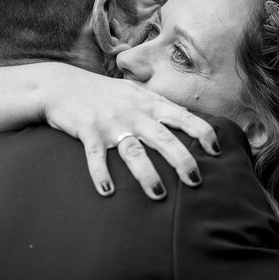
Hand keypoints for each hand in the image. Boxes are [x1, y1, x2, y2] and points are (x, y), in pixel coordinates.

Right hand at [40, 64, 220, 198]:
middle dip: (181, 159)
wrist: (62, 84)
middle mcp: (134, 112)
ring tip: (159, 195)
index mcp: (149, 103)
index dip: (201, 132)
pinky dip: (100, 173)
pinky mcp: (87, 130)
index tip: (216, 150)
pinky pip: (95, 155)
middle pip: (163, 137)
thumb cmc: (105, 93)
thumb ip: (160, 106)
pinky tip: (107, 192)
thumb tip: (190, 117)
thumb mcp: (135, 94)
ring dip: (146, 174)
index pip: (183, 116)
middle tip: (195, 181)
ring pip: (133, 150)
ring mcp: (111, 122)